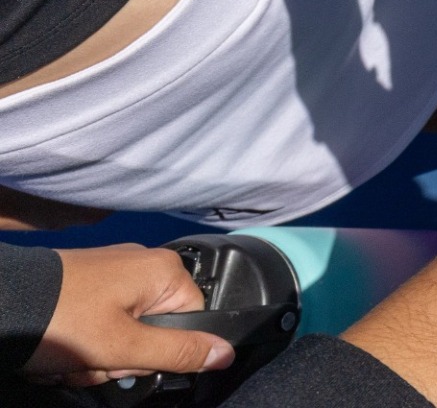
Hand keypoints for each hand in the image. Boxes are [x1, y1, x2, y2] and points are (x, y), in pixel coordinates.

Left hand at [26, 246, 235, 387]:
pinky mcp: (88, 280)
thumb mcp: (124, 347)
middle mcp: (144, 263)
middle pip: (155, 329)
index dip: (160, 350)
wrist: (0, 304)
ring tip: (69, 359)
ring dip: (99, 355)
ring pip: (126, 330)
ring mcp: (113, 270)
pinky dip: (85, 340)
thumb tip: (227, 353)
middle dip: (122, 357)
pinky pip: (103, 319)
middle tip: (92, 360)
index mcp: (164, 271)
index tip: (124, 358)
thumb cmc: (62, 320)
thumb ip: (178, 351)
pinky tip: (61, 349)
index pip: (191, 321)